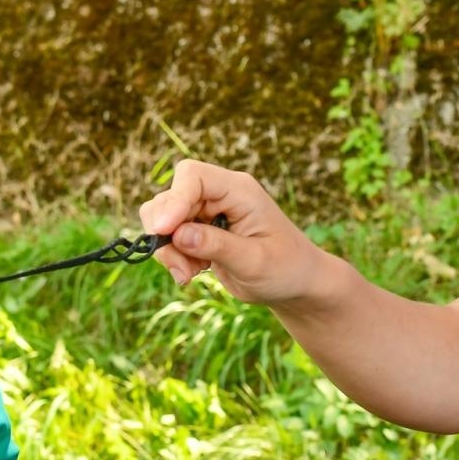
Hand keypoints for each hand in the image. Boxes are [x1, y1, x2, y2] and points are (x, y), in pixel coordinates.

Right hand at [139, 159, 333, 304]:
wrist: (295, 283)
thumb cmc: (286, 268)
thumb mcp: (254, 261)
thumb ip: (216, 245)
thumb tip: (177, 234)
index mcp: (239, 190)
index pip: (193, 176)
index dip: (173, 200)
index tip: (162, 232)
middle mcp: (219, 194)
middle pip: (171, 197)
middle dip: (167, 234)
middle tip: (182, 269)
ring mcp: (207, 211)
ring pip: (164, 218)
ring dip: (168, 250)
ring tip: (189, 275)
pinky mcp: (199, 229)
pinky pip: (169, 236)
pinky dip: (173, 257)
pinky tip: (192, 273)